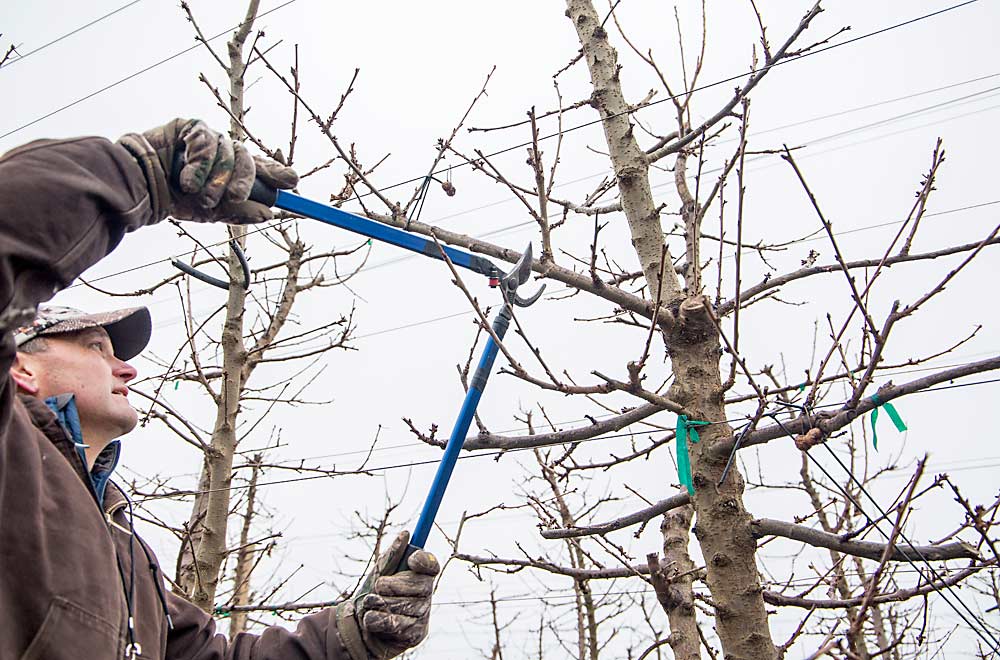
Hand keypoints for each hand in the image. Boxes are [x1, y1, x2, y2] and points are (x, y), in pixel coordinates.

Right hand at [118, 119, 297, 223]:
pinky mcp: (190, 127)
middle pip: (248, 158)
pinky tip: (187, 179)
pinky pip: (206, 142)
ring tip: (199, 195)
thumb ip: (240, 212)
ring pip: (227, 151)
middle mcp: (225, 153)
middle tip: (234, 197)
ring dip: (214, 178)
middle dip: (244, 180)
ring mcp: (209, 138)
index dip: (278, 173)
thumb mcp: (212, 212)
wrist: (141, 187)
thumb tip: (270, 213)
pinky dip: (198, 164)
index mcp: (234, 172)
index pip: (262, 169)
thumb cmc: (176, 200)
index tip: (292, 181)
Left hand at [336, 531, 438, 659]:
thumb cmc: (372, 596)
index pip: (431, 565)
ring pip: (402, 605)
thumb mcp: (378, 573)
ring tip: (371, 605)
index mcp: (420, 575)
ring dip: (378, 603)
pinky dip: (376, 620)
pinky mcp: (415, 634)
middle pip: (418, 585)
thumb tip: (406, 534)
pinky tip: (372, 620)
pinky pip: (394, 623)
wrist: (358, 627)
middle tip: (378, 587)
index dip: (424, 561)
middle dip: (391, 585)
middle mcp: (425, 594)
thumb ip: (392, 556)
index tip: (412, 560)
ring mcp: (422, 615)